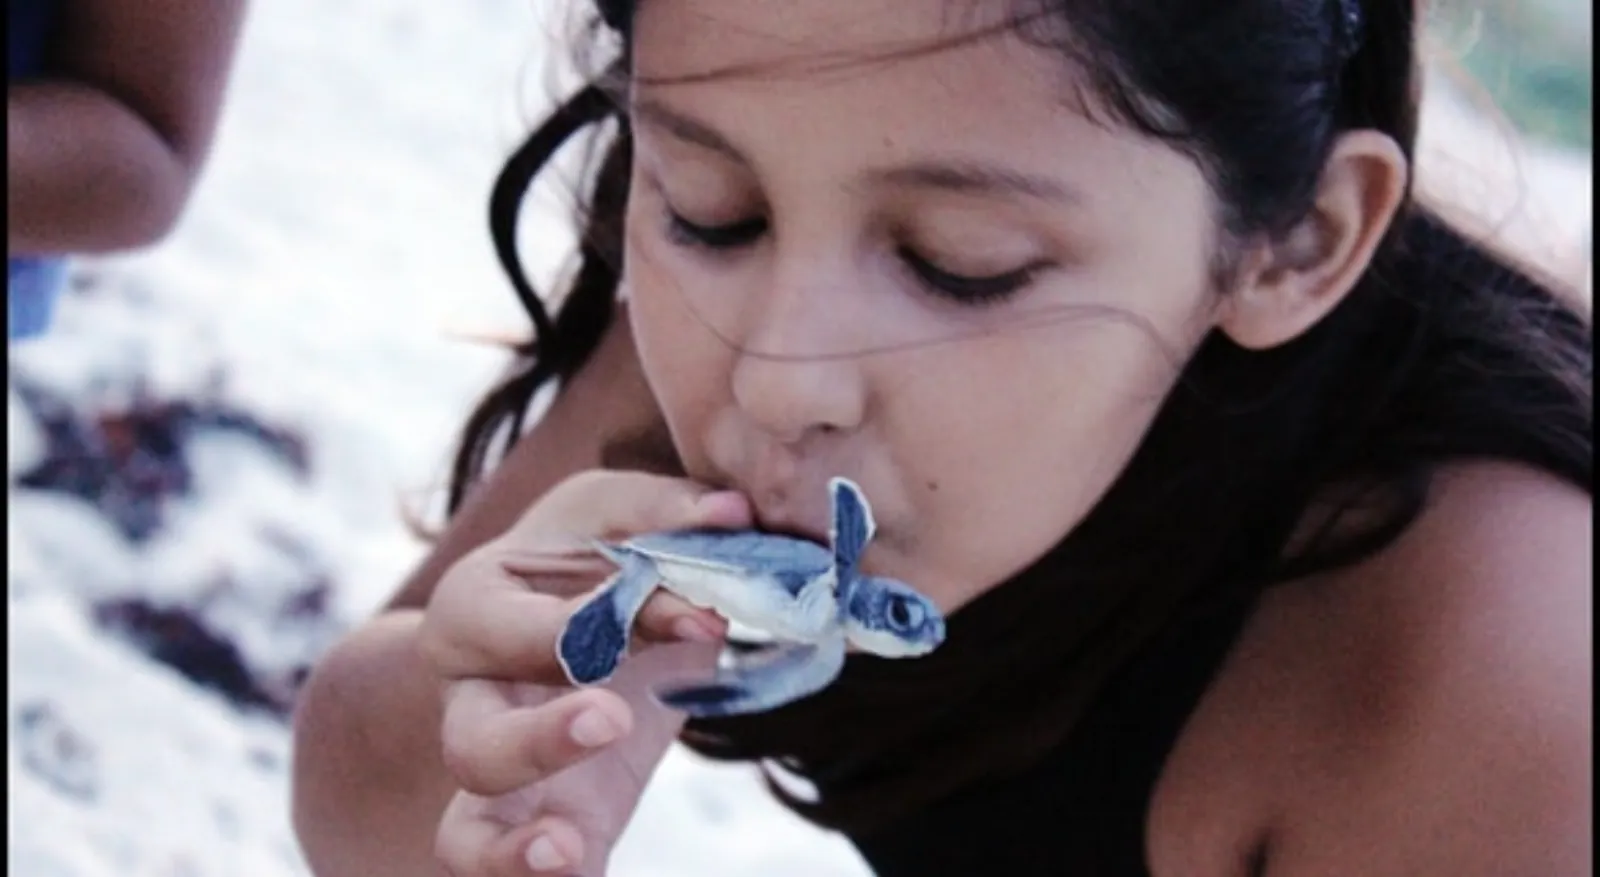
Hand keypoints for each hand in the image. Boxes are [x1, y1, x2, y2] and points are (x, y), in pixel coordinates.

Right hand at [417, 470, 752, 875]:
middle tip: (612, 718)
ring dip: (507, 853)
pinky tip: (584, 875)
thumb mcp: (617, 517)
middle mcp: (469, 700)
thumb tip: (735, 512)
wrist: (569, 626)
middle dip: (535, 740)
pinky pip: (524, 873)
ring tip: (564, 852)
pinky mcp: (547, 825)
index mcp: (477, 609)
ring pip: (467, 833)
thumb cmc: (586, 559)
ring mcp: (499, 778)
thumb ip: (669, 514)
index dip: (616, 622)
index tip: (704, 618)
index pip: (530, 624)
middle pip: (472, 742)